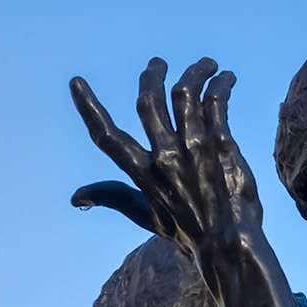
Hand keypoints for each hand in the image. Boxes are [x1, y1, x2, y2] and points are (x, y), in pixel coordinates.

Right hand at [68, 57, 259, 254]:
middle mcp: (164, 156)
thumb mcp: (147, 218)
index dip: (89, 108)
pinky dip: (221, 84)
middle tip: (158, 63)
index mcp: (143, 173)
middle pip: (149, 100)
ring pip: (185, 93)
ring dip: (194, 71)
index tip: (76, 83)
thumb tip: (76, 197)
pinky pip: (217, 101)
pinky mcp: (221, 143)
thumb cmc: (190, 233)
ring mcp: (194, 147)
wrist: (230, 244)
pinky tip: (226, 77)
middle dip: (152, 75)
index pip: (107, 137)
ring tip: (206, 63)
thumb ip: (114, 198)